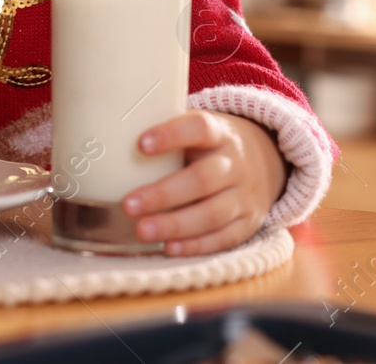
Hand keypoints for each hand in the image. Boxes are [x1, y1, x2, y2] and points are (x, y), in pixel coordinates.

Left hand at [120, 110, 286, 255]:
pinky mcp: (248, 222)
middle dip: (164, 194)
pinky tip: (169, 248)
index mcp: (220, 133)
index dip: (171, 135)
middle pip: (202, 179)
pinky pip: (224, 238)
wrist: (267, 160)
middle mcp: (235, 163)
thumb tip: (108, 135)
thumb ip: (167, 133)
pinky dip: (196, 245)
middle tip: (128, 204)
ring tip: (141, 231)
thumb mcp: (198, 129)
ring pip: (213, 213)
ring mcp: (245, 195)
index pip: (199, 128)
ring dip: (175, 225)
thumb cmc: (211, 144)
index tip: (140, 144)